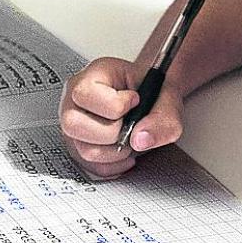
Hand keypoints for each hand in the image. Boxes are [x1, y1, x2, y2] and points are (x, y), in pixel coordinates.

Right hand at [59, 56, 184, 179]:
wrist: (152, 95)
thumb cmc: (152, 89)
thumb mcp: (167, 96)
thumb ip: (162, 117)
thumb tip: (140, 140)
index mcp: (92, 76)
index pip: (87, 95)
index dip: (117, 105)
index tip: (135, 100)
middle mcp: (75, 99)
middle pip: (74, 124)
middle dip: (111, 133)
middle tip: (130, 125)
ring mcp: (74, 124)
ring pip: (83, 150)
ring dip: (114, 153)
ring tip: (130, 141)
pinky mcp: (79, 144)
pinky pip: (90, 166)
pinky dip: (113, 166)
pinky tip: (127, 154)